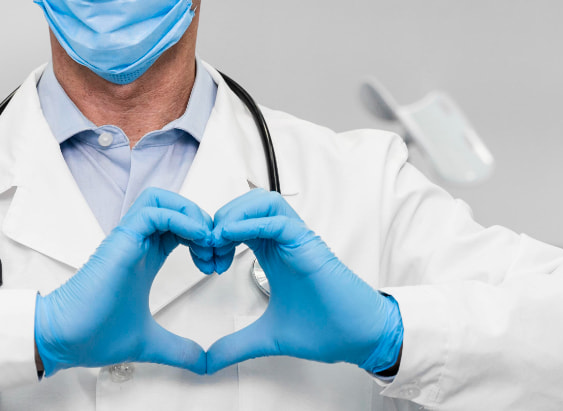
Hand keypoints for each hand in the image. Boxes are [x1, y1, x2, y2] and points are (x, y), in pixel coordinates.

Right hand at [35, 188, 213, 375]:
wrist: (66, 338)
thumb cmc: (96, 334)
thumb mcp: (151, 341)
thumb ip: (179, 350)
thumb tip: (203, 364)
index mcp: (144, 256)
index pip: (179, 225)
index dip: (203, 236)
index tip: (216, 264)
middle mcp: (136, 242)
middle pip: (173, 204)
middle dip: (202, 220)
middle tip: (216, 251)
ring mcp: (128, 238)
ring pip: (161, 199)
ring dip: (190, 213)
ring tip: (206, 241)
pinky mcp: (121, 239)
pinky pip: (153, 212)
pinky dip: (180, 218)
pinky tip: (197, 239)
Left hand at [207, 190, 402, 373]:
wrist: (358, 337)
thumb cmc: (325, 328)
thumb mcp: (266, 336)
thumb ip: (236, 345)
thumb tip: (209, 361)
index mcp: (273, 252)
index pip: (239, 221)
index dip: (215, 232)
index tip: (204, 259)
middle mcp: (284, 240)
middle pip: (247, 203)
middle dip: (220, 217)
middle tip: (206, 247)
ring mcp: (297, 240)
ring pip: (263, 202)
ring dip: (235, 213)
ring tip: (218, 239)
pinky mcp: (309, 245)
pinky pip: (279, 221)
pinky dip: (252, 223)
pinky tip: (232, 237)